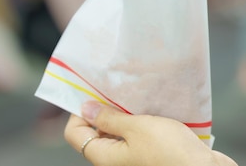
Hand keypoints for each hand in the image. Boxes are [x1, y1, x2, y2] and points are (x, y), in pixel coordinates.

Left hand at [65, 102, 237, 165]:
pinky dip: (140, 121)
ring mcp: (132, 158)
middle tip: (116, 88)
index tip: (93, 91)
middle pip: (96, 131)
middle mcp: (115, 160)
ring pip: (118, 131)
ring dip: (124, 113)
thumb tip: (85, 109)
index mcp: (104, 156)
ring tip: (136, 96)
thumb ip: (110, 118)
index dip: (79, 111)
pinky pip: (136, 135)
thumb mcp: (137, 128)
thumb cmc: (170, 153)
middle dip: (104, 108)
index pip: (75, 133)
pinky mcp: (150, 155)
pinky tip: (151, 108)